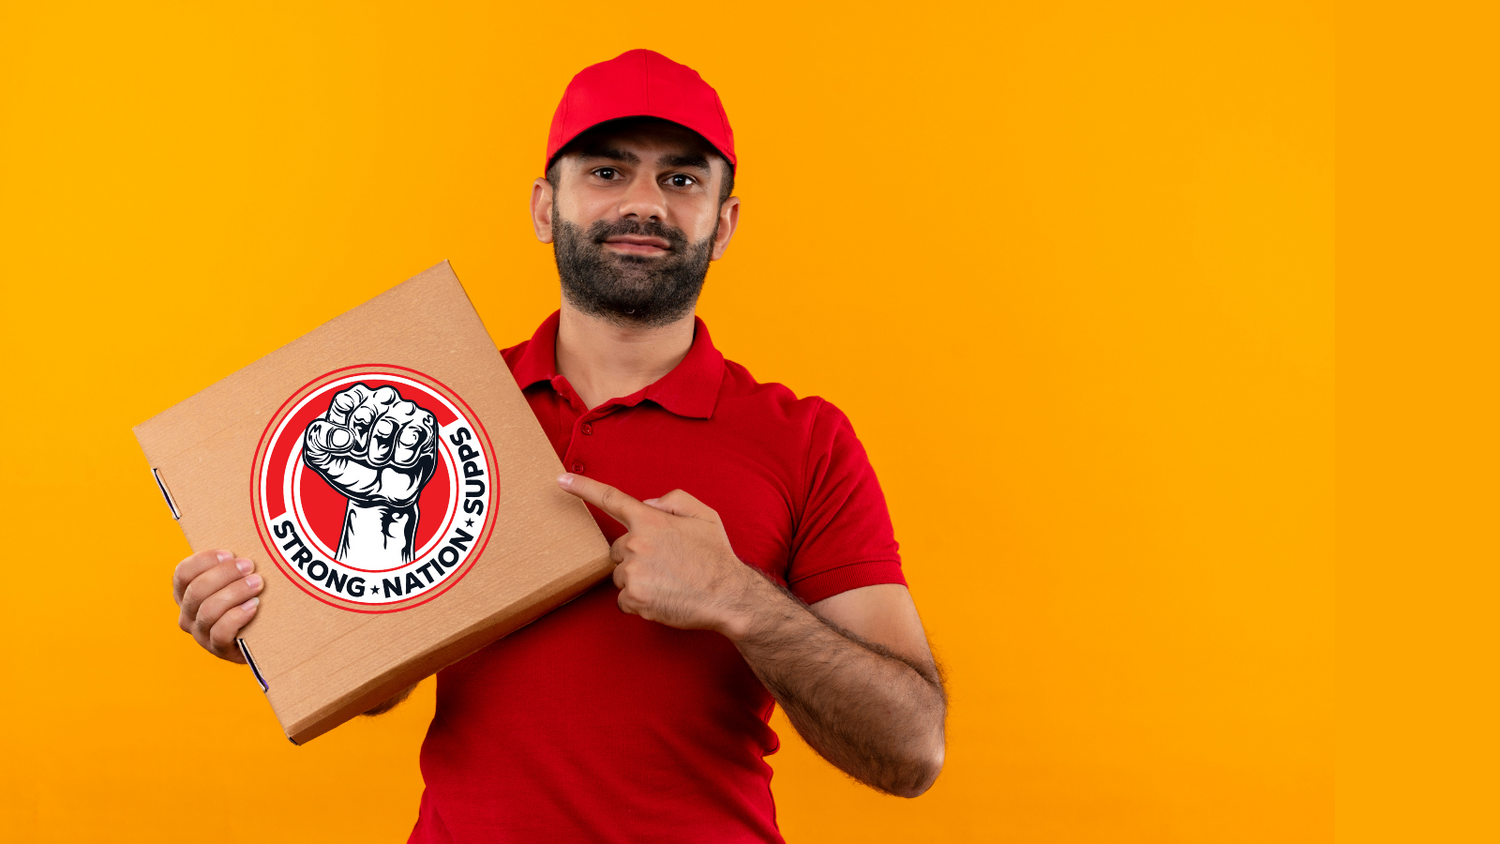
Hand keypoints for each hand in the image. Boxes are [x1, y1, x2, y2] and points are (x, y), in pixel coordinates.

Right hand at [172, 549, 264, 662]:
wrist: (261, 636)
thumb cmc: (247, 598)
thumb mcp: (234, 578)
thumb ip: (232, 563)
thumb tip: (249, 530)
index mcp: (186, 593)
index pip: (183, 573)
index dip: (204, 561)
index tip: (229, 554)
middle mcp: (187, 614)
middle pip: (196, 590)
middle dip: (225, 574)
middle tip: (250, 565)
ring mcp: (201, 633)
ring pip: (208, 610)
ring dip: (234, 592)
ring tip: (257, 584)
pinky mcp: (218, 649)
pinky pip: (221, 632)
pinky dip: (238, 616)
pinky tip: (254, 606)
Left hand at [303, 383, 437, 509]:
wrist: (379, 497)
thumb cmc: (352, 469)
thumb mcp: (321, 457)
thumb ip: (316, 439)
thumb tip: (342, 436)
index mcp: (355, 398)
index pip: (343, 403)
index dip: (341, 432)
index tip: (344, 445)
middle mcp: (382, 398)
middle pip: (363, 416)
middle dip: (359, 446)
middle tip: (363, 455)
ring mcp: (406, 410)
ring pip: (387, 426)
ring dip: (379, 454)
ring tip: (381, 459)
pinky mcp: (425, 426)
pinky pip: (412, 437)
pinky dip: (402, 457)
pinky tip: (400, 460)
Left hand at [556, 473, 772, 638]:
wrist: (728, 596)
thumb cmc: (716, 557)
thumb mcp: (704, 515)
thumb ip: (673, 501)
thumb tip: (648, 505)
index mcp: (651, 520)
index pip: (611, 499)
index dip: (583, 488)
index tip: (561, 481)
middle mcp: (637, 543)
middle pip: (618, 549)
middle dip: (635, 556)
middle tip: (666, 565)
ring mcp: (633, 572)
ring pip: (621, 575)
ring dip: (638, 579)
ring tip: (668, 583)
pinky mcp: (633, 598)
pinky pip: (624, 599)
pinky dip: (640, 601)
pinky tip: (664, 597)